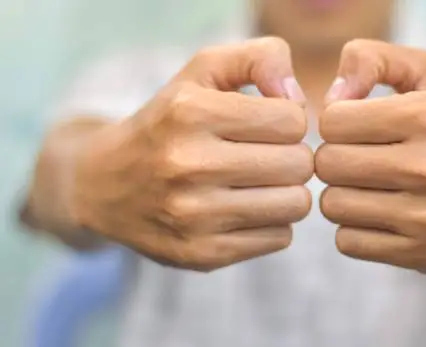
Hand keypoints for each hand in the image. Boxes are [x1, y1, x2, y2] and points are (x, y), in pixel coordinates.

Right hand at [70, 38, 312, 271]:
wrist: (104, 185)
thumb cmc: (169, 121)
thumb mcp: (203, 71)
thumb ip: (260, 58)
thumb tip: (299, 98)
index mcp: (190, 113)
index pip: (293, 120)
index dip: (289, 120)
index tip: (268, 124)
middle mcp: (188, 165)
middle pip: (300, 165)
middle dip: (292, 156)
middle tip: (268, 155)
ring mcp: (194, 216)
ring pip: (296, 204)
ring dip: (287, 191)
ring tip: (260, 181)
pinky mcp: (202, 254)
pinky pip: (280, 238)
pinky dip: (272, 222)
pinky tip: (244, 208)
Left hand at [316, 40, 425, 272]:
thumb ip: (372, 61)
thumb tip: (329, 97)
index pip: (333, 121)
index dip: (337, 121)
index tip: (357, 125)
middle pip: (328, 164)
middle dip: (335, 155)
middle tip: (358, 155)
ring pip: (332, 204)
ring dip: (342, 192)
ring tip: (368, 184)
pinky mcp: (425, 255)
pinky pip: (347, 242)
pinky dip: (354, 226)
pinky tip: (378, 213)